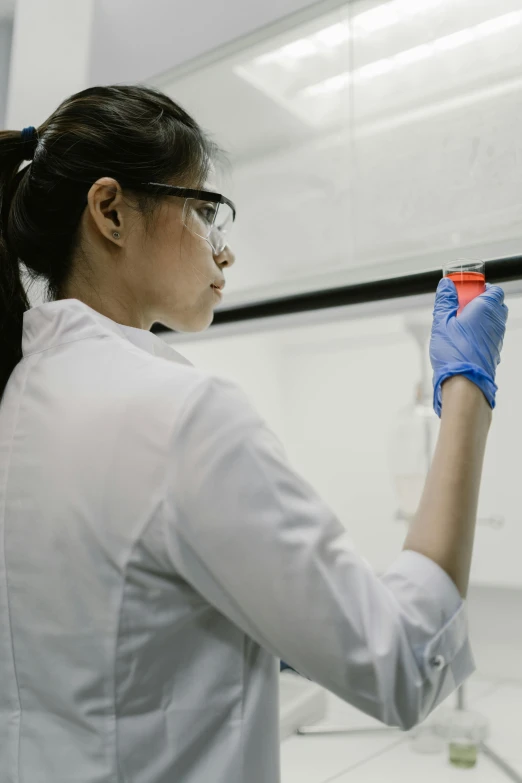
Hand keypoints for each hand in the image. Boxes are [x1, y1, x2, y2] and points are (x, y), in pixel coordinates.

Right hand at [430, 278, 507, 416]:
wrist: (465, 383)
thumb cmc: (454, 353)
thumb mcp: (441, 322)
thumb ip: (445, 301)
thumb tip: (446, 285)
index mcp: (485, 309)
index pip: (493, 290)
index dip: (481, 288)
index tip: (465, 291)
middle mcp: (496, 322)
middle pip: (495, 305)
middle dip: (480, 303)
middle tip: (461, 307)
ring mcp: (497, 338)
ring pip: (492, 321)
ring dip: (480, 319)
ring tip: (459, 325)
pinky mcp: (494, 351)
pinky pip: (490, 336)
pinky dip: (480, 334)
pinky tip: (464, 340)